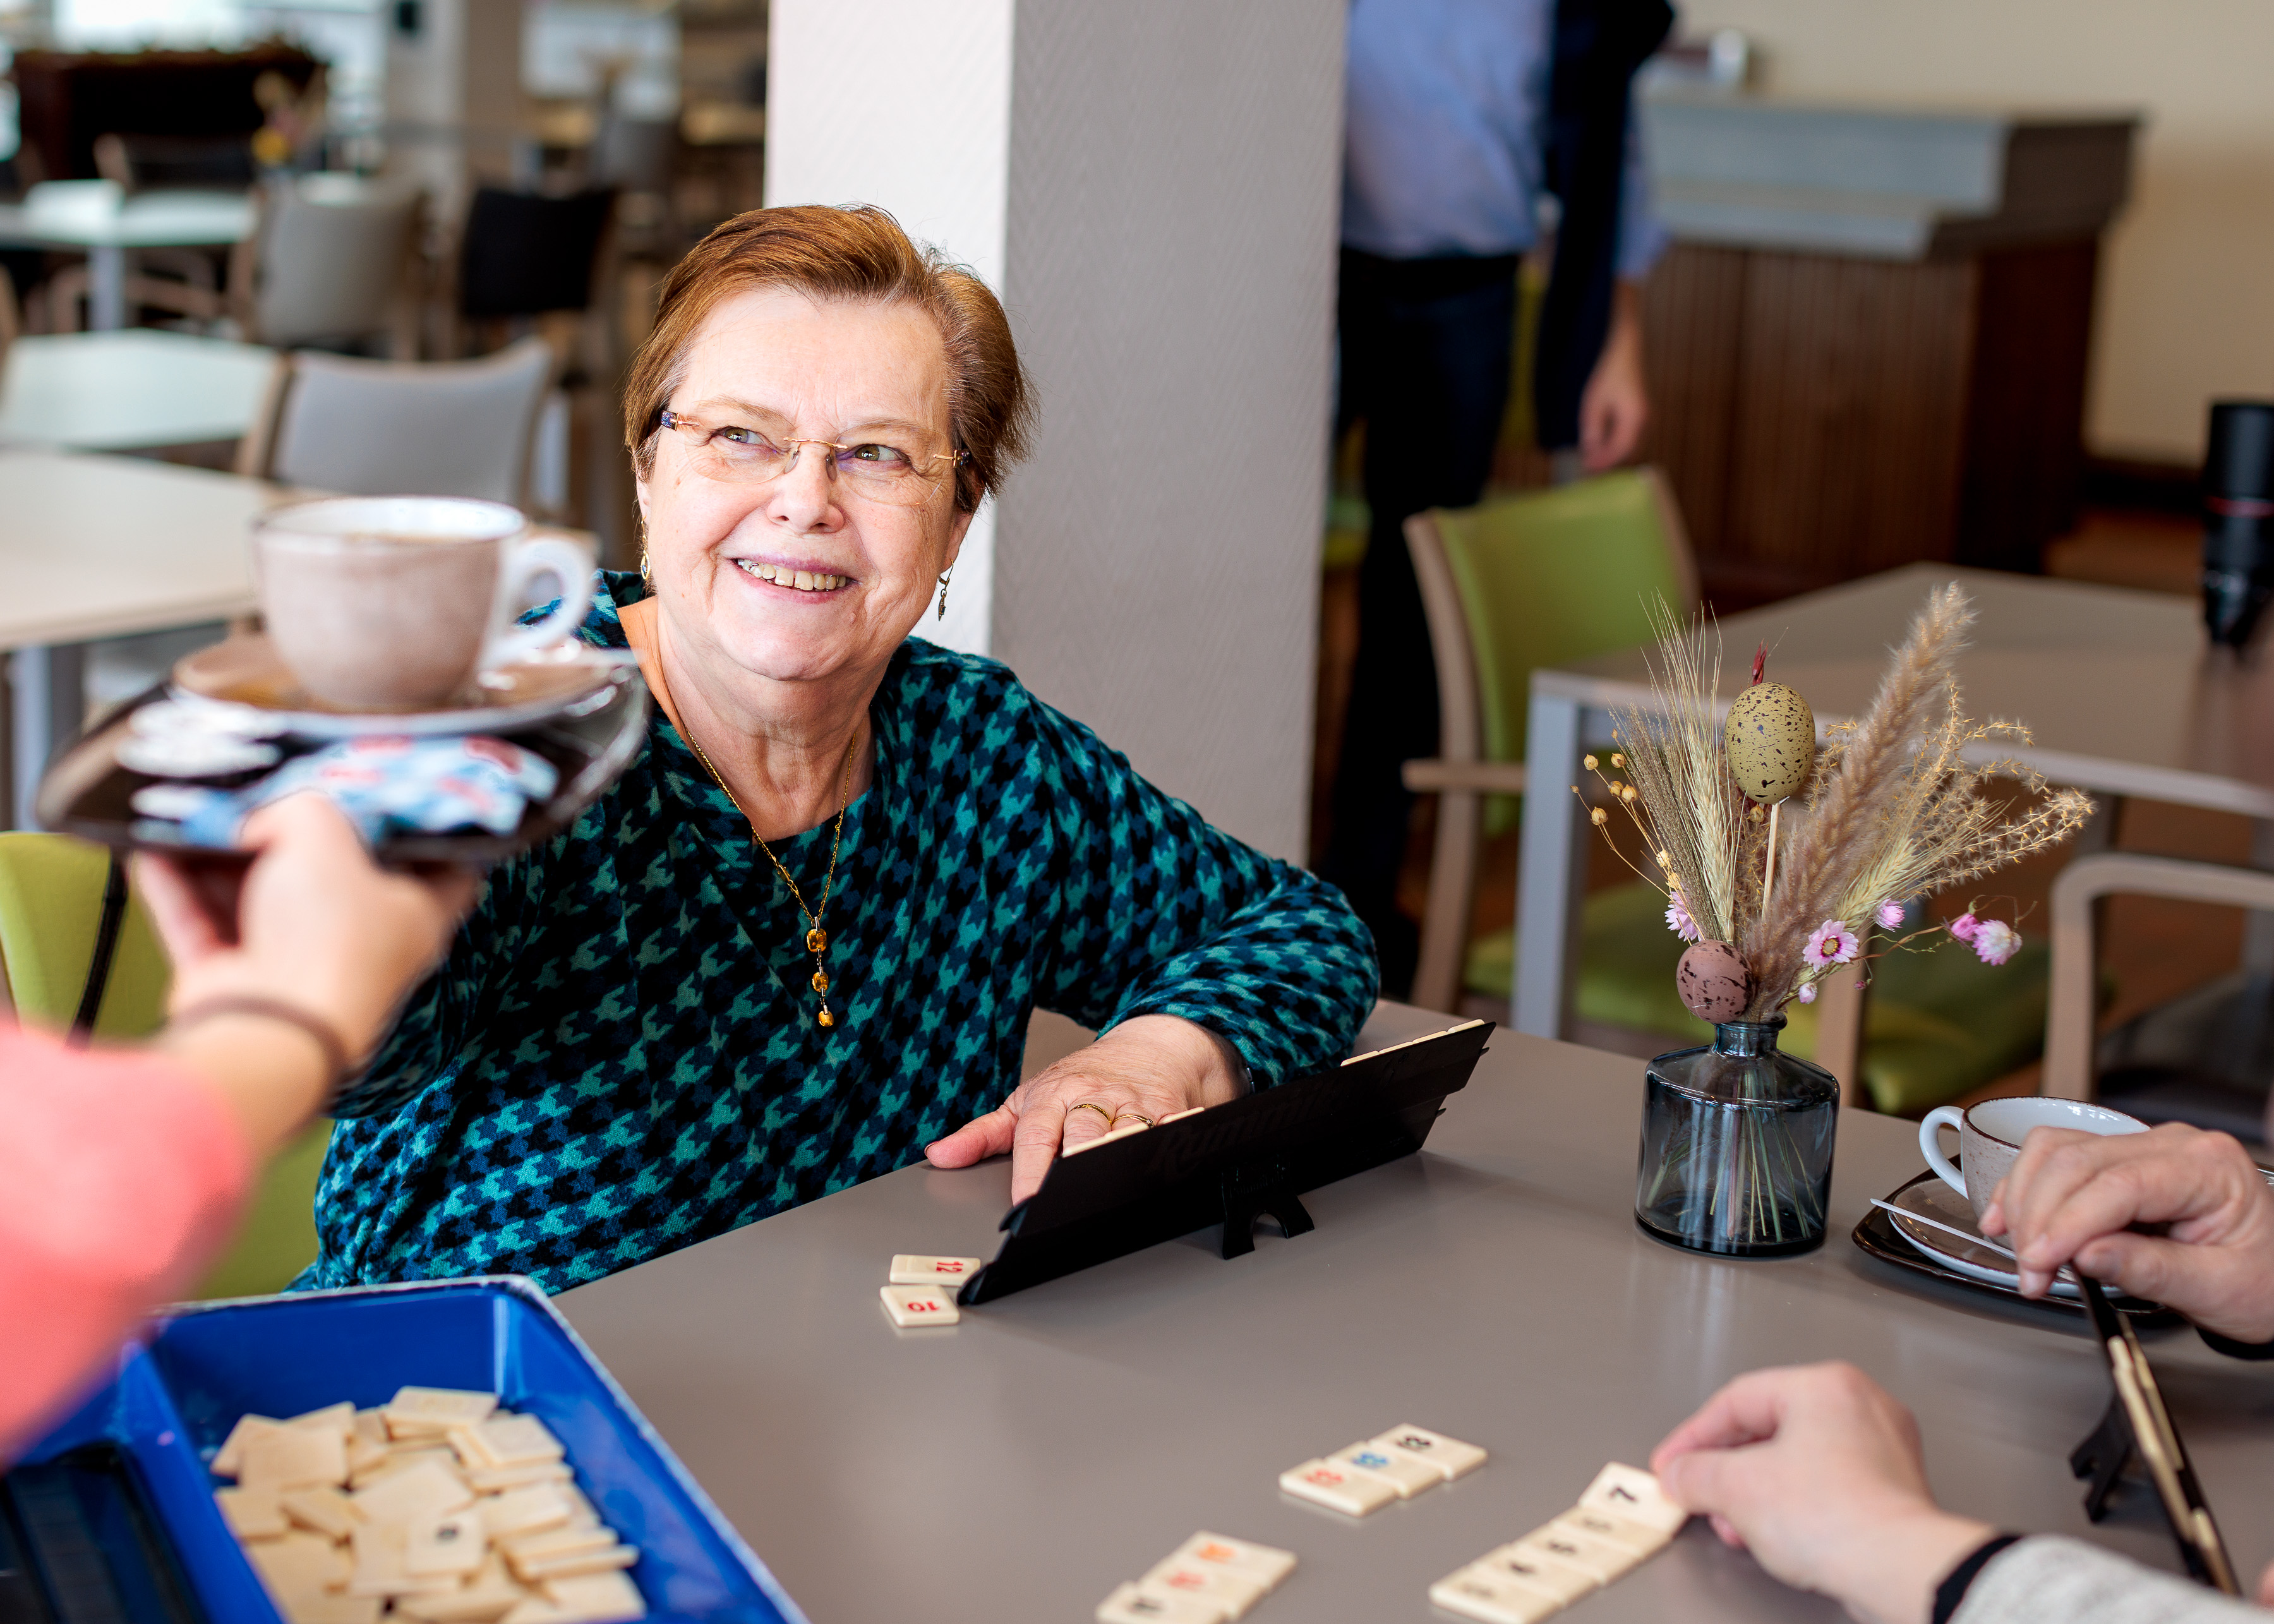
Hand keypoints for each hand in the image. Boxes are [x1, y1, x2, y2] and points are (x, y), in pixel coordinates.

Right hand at [136, 794, 476, 1151]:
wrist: (268, 1030)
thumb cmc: (327, 939)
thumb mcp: (324, 835)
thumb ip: (300, 809)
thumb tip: (261, 820)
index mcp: (413, 915)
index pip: (442, 869)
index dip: (426, 832)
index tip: (399, 797)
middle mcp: (358, 945)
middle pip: (331, 878)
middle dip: (293, 836)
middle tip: (264, 794)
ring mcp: (295, 968)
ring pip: (256, 899)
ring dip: (220, 859)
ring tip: (198, 813)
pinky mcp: (236, 985)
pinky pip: (201, 925)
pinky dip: (176, 888)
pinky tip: (151, 849)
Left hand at [924, 1014, 1246, 1202]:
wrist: (1151, 1047)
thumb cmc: (1084, 1081)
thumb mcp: (1028, 1101)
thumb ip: (983, 1134)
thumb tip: (938, 1155)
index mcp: (1053, 1097)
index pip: (1037, 1137)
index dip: (1030, 1173)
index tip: (1024, 1205)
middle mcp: (1094, 1099)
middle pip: (1085, 1136)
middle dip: (1077, 1166)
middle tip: (1066, 1200)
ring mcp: (1135, 1106)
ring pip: (1129, 1137)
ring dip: (1120, 1162)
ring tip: (1112, 1190)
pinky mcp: (1173, 1113)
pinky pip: (1172, 1136)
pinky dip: (1170, 1152)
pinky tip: (1168, 1169)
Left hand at [1578, 279, 1648, 471]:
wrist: (1625, 353)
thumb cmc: (1608, 375)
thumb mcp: (1593, 403)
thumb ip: (1592, 429)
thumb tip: (1590, 452)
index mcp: (1634, 418)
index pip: (1619, 450)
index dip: (1603, 462)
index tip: (1587, 469)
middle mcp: (1644, 421)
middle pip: (1627, 452)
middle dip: (1608, 462)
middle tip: (1588, 469)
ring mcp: (1645, 418)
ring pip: (1631, 446)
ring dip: (1613, 455)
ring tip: (1593, 460)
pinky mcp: (1642, 415)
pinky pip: (1631, 438)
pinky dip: (1618, 445)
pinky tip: (1602, 446)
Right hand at [1651, 1363, 1993, 1623]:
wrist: (1899, 1570)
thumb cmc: (1838, 1518)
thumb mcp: (1736, 1489)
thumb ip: (1694, 1474)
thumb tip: (1679, 1475)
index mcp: (1824, 1385)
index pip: (1736, 1400)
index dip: (1692, 1437)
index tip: (1673, 1463)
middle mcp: (1860, 1405)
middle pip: (1768, 1429)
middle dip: (1727, 1471)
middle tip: (1701, 1495)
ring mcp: (1884, 1447)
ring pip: (1799, 1459)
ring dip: (1757, 1492)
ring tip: (1737, 1525)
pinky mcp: (1895, 1488)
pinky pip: (1829, 1485)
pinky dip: (1796, 1505)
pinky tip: (1778, 1534)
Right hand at [1980, 1122, 2273, 1340]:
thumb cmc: (2264, 1281)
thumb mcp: (2219, 1289)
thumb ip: (2152, 1269)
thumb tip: (2086, 1256)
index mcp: (2209, 1168)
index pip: (2118, 1184)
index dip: (2068, 1222)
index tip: (2041, 1261)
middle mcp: (2173, 1145)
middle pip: (2077, 1161)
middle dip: (2040, 1219)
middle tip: (2031, 1272)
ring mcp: (2143, 1148)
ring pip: (2057, 1150)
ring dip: (2026, 1200)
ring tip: (2024, 1253)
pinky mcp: (2119, 1160)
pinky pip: (2058, 1156)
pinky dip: (2027, 1186)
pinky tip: (2010, 1216)